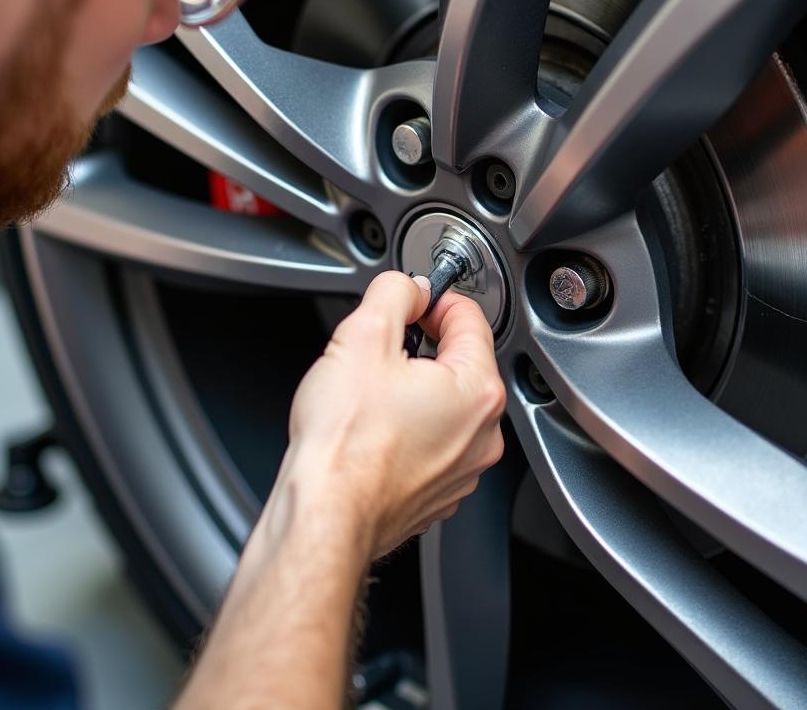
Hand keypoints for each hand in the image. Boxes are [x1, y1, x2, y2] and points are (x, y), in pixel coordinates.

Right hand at [273, 271, 505, 560]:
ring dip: (416, 390)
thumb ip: (395, 295)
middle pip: (462, 364)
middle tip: (382, 347)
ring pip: (446, 407)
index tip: (413, 301)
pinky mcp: (438, 494)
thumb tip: (409, 288)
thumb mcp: (364, 336)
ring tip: (372, 393)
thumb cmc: (344, 443)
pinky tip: (374, 429)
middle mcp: (482, 434)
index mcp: (476, 390)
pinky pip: (433, 444)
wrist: (324, 516)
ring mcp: (462, 469)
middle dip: (424, 347)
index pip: (471, 319)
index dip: (436, 300)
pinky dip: (409, 430)